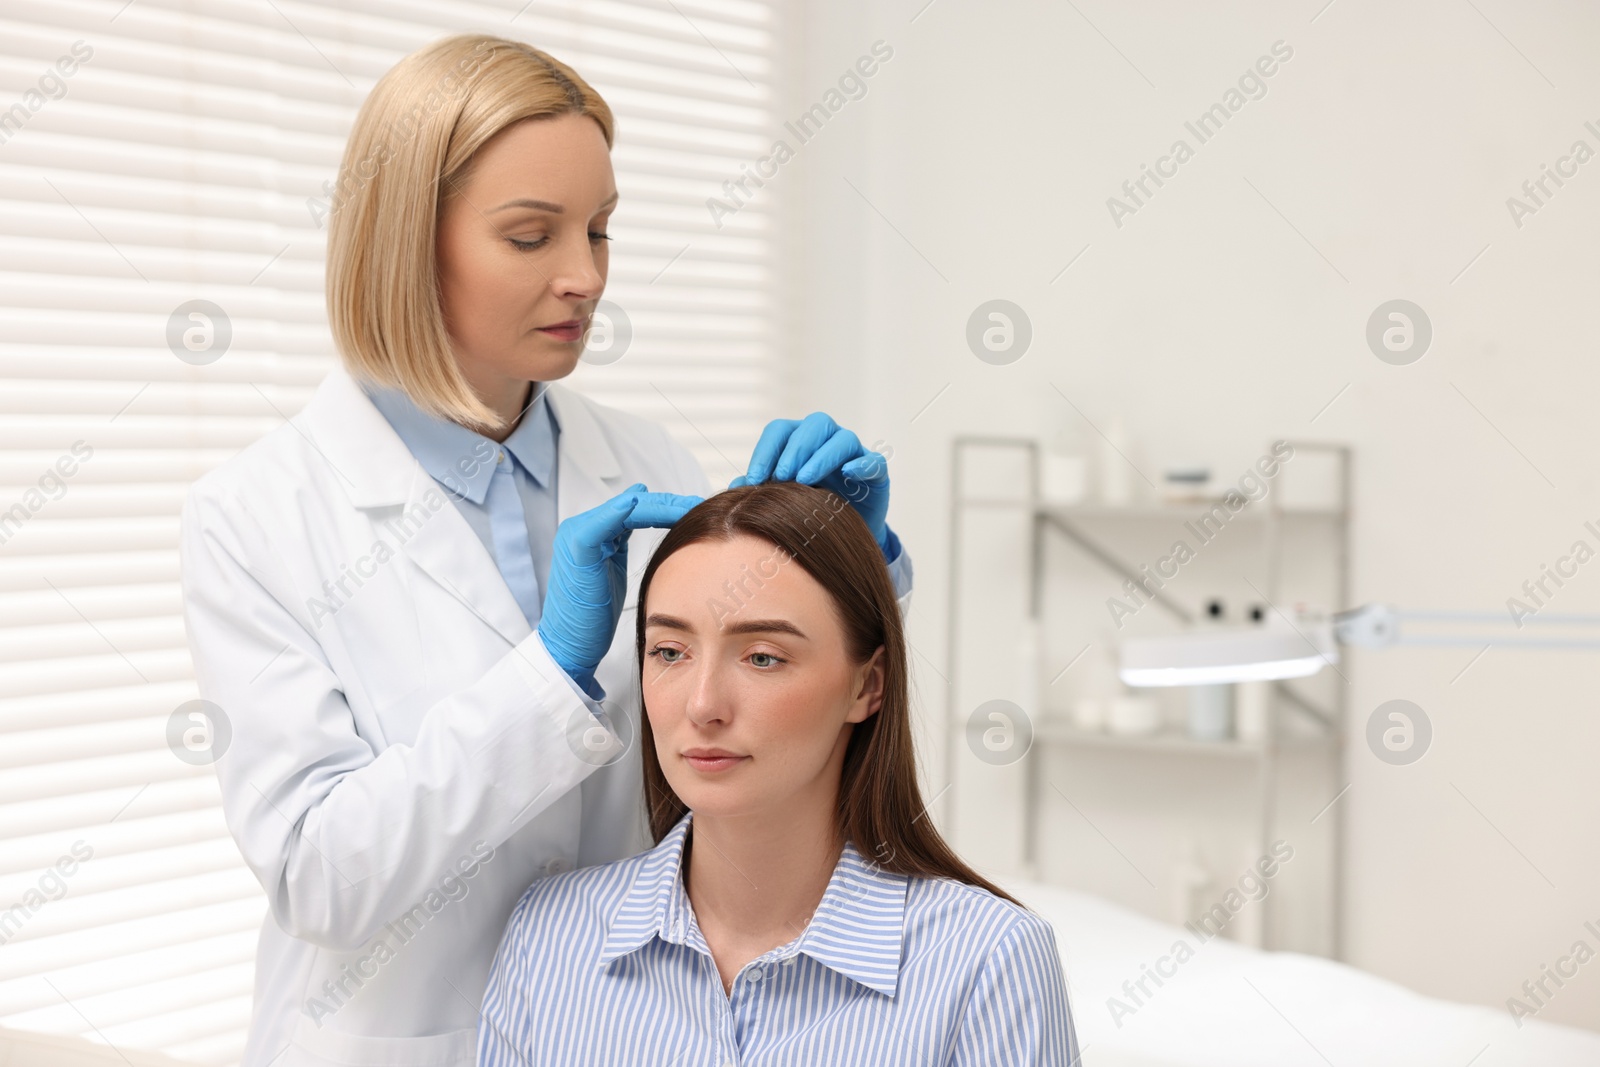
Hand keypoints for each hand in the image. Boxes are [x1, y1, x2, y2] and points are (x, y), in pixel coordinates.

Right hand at [537, 484, 702, 697]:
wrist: (569, 644)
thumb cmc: (590, 617)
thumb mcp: (613, 572)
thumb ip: (623, 543)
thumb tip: (647, 521)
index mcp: (592, 532)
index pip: (636, 509)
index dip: (667, 507)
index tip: (697, 510)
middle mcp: (582, 527)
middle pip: (633, 504)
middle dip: (669, 503)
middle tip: (699, 504)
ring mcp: (578, 533)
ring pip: (628, 507)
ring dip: (662, 506)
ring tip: (690, 507)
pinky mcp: (579, 545)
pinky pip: (609, 521)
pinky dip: (632, 512)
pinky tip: (658, 508)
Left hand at [731, 412, 895, 558]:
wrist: (843, 533)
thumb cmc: (809, 509)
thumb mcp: (782, 500)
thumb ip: (760, 489)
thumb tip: (735, 485)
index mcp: (799, 440)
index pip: (781, 431)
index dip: (766, 451)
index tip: (755, 479)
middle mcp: (827, 440)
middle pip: (813, 425)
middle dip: (795, 450)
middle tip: (781, 477)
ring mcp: (854, 453)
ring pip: (842, 439)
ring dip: (821, 457)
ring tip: (805, 481)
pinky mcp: (876, 471)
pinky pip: (873, 461)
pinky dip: (861, 464)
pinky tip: (848, 474)